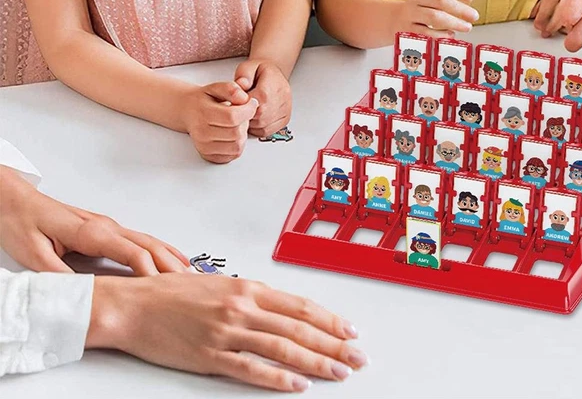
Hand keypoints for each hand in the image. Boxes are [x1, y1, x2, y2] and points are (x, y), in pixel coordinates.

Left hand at [0, 166, 188, 274]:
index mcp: (91, 232)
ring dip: (169, 254)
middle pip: (147, 244)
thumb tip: (82, 294)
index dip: (150, 270)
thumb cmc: (20, 223)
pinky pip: (138, 239)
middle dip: (170, 263)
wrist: (12, 201)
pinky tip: (166, 254)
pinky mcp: (103, 229)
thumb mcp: (33, 254)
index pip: (131, 251)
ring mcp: (106, 226)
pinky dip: (158, 248)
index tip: (164, 286)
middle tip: (191, 281)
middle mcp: (104, 226)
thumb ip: (58, 274)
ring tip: (188, 270)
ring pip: (146, 240)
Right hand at [86, 273, 367, 391]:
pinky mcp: (210, 355)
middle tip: (357, 356)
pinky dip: (278, 378)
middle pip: (299, 327)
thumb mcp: (220, 285)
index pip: (300, 305)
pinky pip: (251, 369)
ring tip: (338, 372)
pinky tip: (297, 385)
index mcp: (248, 287)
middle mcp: (243, 306)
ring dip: (315, 362)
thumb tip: (280, 311)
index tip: (351, 331)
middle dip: (333, 343)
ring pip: (283, 347)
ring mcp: (227, 331)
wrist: (135, 305)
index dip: (329, 319)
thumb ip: (250, 298)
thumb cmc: (173, 294)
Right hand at [180, 81, 258, 163]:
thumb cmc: (203, 100)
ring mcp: (204, 147)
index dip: (248, 109)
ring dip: (243, 134)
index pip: (232, 116)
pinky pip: (233, 154)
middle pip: (237, 132)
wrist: (187, 112)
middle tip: (242, 113)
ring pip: (237, 146)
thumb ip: (231, 89)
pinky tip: (233, 134)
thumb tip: (244, 98)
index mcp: (203, 114)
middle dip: (245, 121)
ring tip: (237, 124)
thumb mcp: (216, 87)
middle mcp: (202, 133)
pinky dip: (238, 144)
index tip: (252, 103)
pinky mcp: (209, 156)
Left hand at [235, 59, 291, 138]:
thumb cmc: (259, 73)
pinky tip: (254, 118)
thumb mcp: (248, 66)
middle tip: (241, 106)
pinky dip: (257, 128)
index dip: (242, 104)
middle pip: (259, 116)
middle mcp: (283, 98)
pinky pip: (267, 131)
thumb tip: (241, 85)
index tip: (238, 100)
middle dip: (246, 114)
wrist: (273, 75)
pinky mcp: (285, 119)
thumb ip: (243, 74)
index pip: (256, 102)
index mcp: (274, 84)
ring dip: (251, 122)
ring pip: (262, 126)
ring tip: (248, 110)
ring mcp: (285, 110)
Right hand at [398, 0, 479, 35]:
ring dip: (454, 23)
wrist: (400, 18)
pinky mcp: (409, 28)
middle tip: (474, 16)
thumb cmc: (425, 4)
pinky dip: (441, 34)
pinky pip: (426, 32)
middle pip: (439, 0)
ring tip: (467, 27)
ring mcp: (411, 12)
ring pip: (434, 17)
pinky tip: (452, 34)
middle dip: (460, 9)